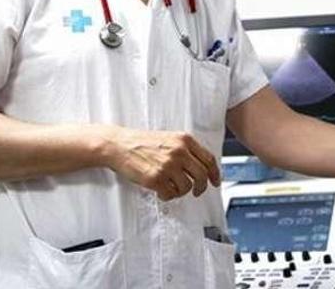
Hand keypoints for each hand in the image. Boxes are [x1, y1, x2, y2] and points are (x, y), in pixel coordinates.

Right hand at [105, 127, 220, 200]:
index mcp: (185, 140)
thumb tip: (201, 166)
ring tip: (171, 188)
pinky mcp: (156, 178)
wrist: (119, 145)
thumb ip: (185, 149)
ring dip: (180, 192)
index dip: (215, 173)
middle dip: (201, 187)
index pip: (209, 159)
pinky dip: (168, 196)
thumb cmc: (141, 142)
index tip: (215, 181)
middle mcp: (179, 151)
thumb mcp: (169, 138)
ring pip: (187, 187)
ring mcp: (168, 165)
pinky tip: (161, 191)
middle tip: (196, 191)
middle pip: (202, 175)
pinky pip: (171, 194)